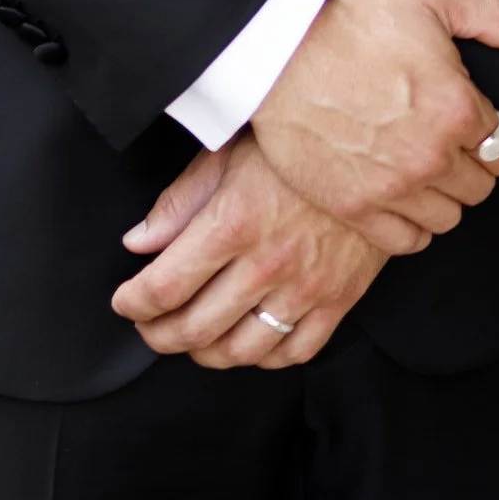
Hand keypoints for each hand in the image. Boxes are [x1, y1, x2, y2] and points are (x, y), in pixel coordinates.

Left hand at [111, 136, 389, 369]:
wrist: (374, 145)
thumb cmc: (296, 143)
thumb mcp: (228, 153)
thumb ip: (179, 201)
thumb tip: (138, 243)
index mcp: (233, 222)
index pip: (164, 287)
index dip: (134, 303)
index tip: (124, 302)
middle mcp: (267, 264)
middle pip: (194, 328)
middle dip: (158, 334)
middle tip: (148, 324)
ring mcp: (305, 288)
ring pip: (239, 351)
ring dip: (204, 352)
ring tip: (191, 337)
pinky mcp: (338, 301)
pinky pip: (292, 353)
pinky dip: (261, 357)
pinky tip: (246, 339)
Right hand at [250, 0, 498, 253]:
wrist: (277, 49)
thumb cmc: (352, 19)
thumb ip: (497, 15)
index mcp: (457, 107)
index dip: (493, 134)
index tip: (474, 123)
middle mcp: (432, 156)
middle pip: (481, 186)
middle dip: (470, 164)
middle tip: (445, 141)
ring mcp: (393, 188)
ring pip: (448, 217)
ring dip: (443, 196)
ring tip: (422, 169)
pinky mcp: (355, 208)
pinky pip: (407, 242)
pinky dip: (411, 226)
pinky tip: (400, 197)